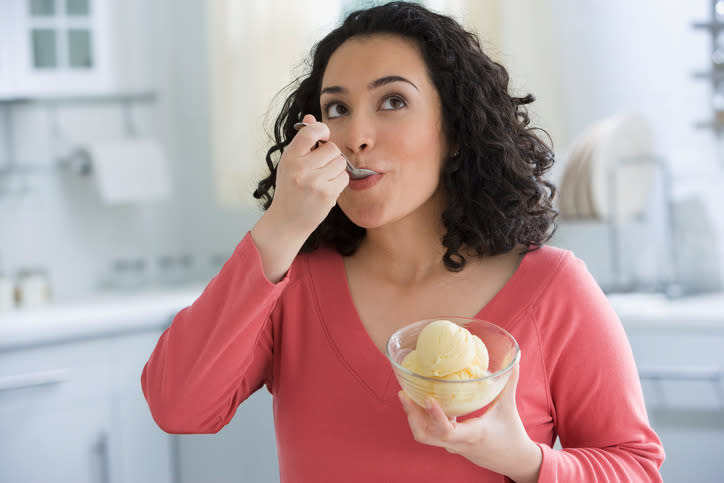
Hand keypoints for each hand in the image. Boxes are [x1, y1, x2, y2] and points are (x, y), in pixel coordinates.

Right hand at [267, 114, 348, 236]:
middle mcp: (300, 168)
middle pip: (332, 148)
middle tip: (323, 165)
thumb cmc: (290, 189)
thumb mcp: (290, 163)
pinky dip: (339, 182)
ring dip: (336, 169)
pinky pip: (344, 177)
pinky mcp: (326, 194)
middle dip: (331, 155)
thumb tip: (310, 117)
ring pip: (341, 162)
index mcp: (290, 157)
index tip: (323, 137)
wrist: (287, 221)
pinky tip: (328, 188)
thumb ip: (302, 142)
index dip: (322, 130)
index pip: (310, 131)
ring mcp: (314, 181)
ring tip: (324, 178)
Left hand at [398, 363, 541, 482]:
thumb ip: (509, 383)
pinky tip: (423, 400)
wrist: (515, 461)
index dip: (435, 416)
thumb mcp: (509, 408)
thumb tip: (514, 359)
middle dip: (411, 415)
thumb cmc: (512, 434)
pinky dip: (424, 418)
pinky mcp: (450, 445)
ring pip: (424, 435)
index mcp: (472, 434)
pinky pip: (431, 433)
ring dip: (414, 417)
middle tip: (404, 393)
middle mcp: (458, 443)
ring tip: (407, 394)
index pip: (447, 431)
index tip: (426, 397)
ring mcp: (452, 446)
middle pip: (425, 435)